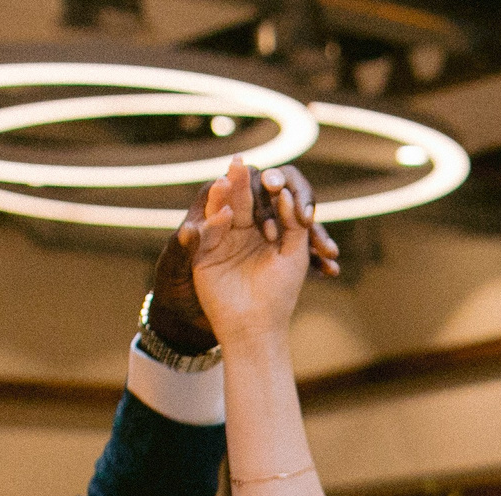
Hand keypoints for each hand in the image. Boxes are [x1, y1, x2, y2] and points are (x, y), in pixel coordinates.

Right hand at [186, 158, 338, 350]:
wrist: (256, 327)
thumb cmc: (280, 293)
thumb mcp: (295, 255)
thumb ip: (294, 222)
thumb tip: (284, 191)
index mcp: (265, 229)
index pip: (264, 200)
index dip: (267, 189)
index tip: (274, 180)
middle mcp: (243, 232)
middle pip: (241, 200)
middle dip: (241, 183)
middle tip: (241, 162)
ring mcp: (223, 241)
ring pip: (222, 210)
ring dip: (223, 194)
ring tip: (227, 176)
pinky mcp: (205, 255)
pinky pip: (208, 232)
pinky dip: (215, 222)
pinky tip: (226, 212)